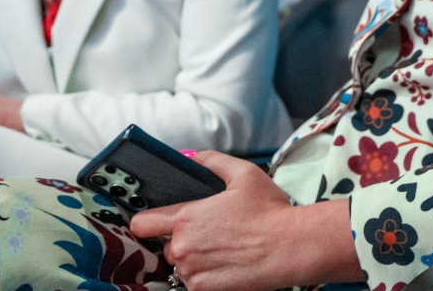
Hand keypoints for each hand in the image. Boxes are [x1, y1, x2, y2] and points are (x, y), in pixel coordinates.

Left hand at [128, 154, 362, 290]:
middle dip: (183, 239)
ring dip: (195, 257)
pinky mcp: (204, 289)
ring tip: (225, 248)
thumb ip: (212, 161)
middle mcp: (182, 247)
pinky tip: (229, 263)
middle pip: (166, 245)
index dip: (146, 221)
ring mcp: (191, 272)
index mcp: (186, 217)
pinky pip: (195, 281)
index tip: (156, 221)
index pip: (141, 224)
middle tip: (212, 232)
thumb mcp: (245, 174)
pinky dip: (208, 273)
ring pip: (182, 264)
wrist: (291, 247)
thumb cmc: (269, 210)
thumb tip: (189, 156)